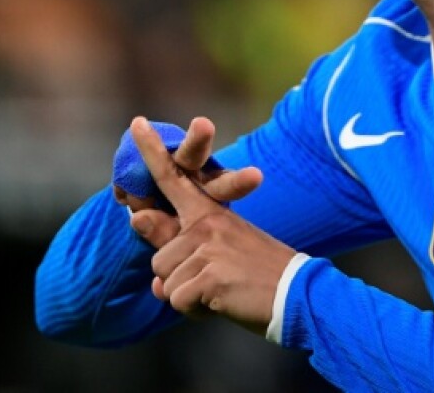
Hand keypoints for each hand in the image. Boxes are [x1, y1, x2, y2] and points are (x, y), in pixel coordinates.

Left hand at [127, 116, 296, 334]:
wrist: (297, 294)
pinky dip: (196, 311)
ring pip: (165, 281)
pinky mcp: (209, 274)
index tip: (136, 122)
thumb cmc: (258, 275)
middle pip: (159, 257)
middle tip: (216, 281)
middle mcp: (208, 223)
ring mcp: (209, 247)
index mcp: (212, 212)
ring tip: (223, 291)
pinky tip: (224, 302)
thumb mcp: (218, 252)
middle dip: (177, 280)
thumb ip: (175, 240)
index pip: (173, 179)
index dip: (152, 152)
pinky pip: (177, 300)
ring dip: (188, 297)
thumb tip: (136, 220)